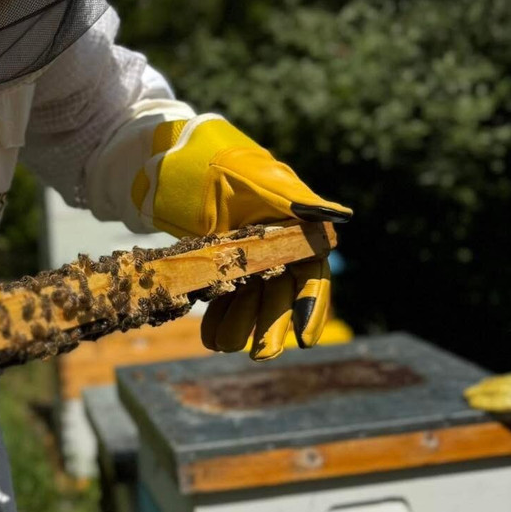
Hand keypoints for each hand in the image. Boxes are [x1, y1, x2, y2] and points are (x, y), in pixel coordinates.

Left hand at [130, 116, 350, 359]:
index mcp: (294, 226)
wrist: (174, 156)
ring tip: (223, 345)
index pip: (311, 273)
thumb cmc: (222, 160)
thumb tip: (336, 218)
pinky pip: (222, 291)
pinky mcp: (218, 257)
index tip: (305, 340)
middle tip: (261, 355)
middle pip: (280, 292)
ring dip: (241, 323)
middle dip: (271, 325)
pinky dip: (216, 312)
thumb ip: (293, 200)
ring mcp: (245, 252)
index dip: (310, 307)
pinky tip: (208, 335)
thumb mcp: (257, 178)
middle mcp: (274, 243)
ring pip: (250, 296)